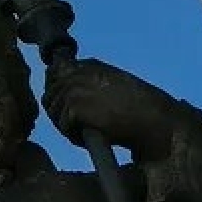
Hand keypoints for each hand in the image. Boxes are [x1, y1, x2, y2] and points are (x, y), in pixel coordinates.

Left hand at [41, 58, 187, 161]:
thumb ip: (89, 85)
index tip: (65, 110)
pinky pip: (63, 127)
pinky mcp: (75, 106)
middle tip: (76, 127)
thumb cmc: (138, 108)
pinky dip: (74, 137)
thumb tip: (63, 95)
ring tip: (87, 131)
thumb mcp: (112, 87)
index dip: (56, 95)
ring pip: (54, 112)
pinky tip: (91, 135)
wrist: (151, 119)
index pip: (54, 76)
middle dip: (58, 113)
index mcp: (88, 64)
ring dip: (66, 127)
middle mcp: (78, 72)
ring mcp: (74, 88)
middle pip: (49, 95)